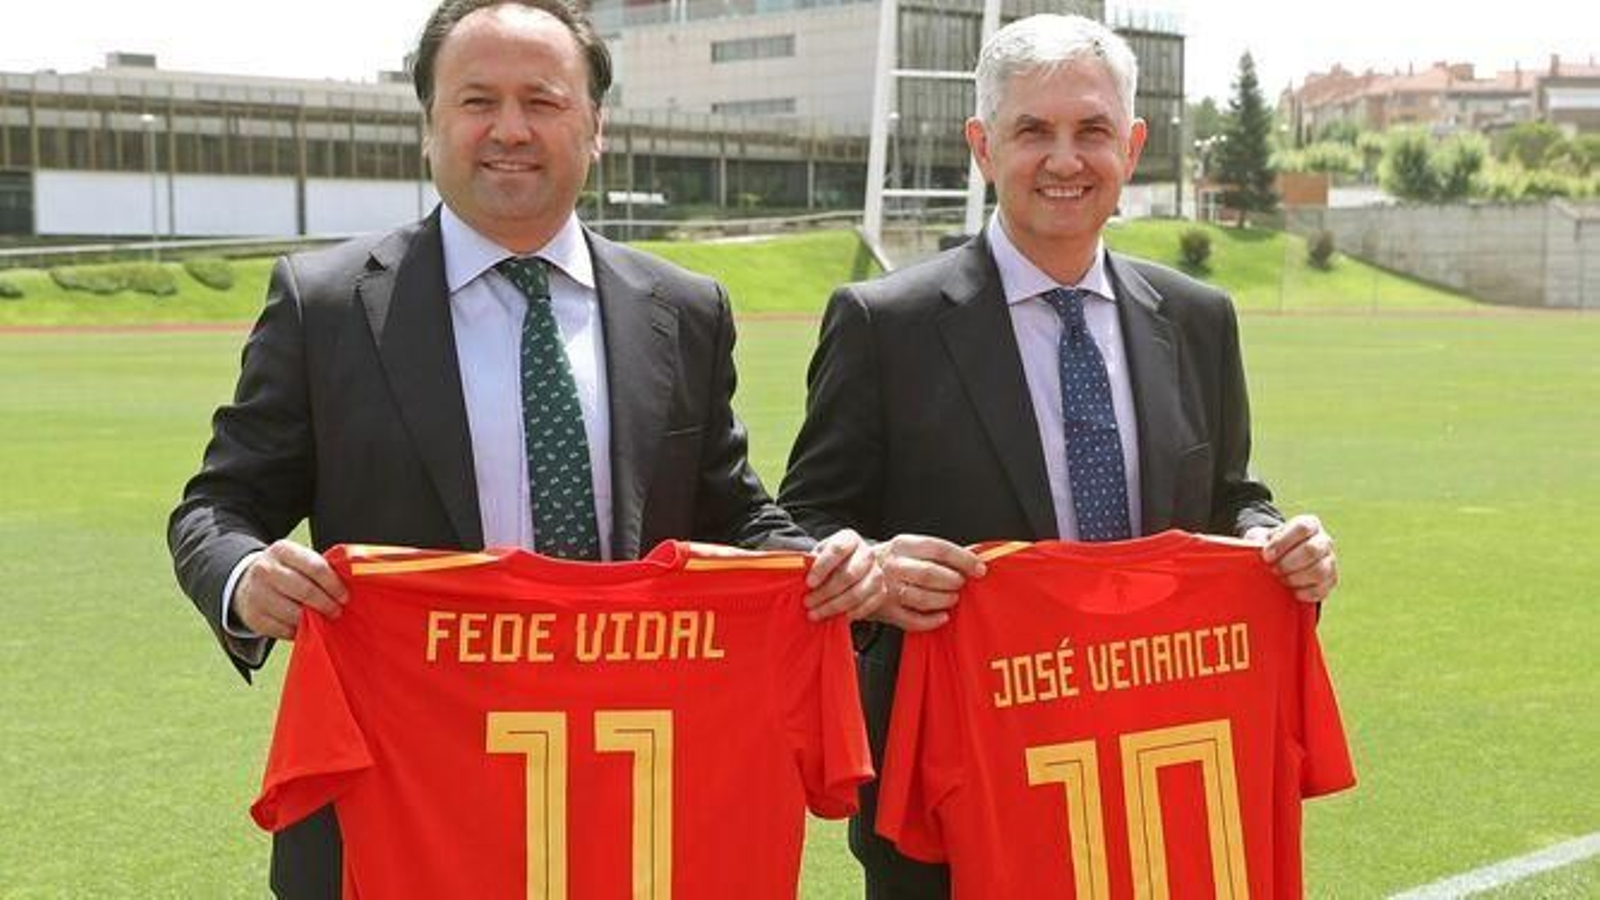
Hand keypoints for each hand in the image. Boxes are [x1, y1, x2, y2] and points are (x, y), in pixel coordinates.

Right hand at [233, 539, 347, 639]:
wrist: (247, 581)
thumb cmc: (286, 570)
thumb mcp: (298, 559)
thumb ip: (319, 567)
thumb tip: (350, 582)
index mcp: (282, 551)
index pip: (315, 567)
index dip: (334, 585)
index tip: (344, 596)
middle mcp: (266, 570)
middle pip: (305, 591)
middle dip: (326, 604)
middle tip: (337, 611)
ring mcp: (257, 594)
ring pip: (293, 613)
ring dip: (313, 620)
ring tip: (323, 619)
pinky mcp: (253, 616)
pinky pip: (282, 630)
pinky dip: (297, 631)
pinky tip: (304, 626)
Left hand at [803, 529, 884, 621]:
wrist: (850, 567)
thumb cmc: (830, 562)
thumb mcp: (819, 555)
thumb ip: (811, 562)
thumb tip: (798, 573)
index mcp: (849, 539)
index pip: (837, 550)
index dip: (822, 567)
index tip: (808, 583)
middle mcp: (866, 554)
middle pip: (848, 575)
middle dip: (825, 592)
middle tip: (808, 602)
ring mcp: (876, 572)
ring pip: (857, 593)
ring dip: (834, 606)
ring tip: (816, 613)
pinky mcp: (881, 590)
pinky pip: (867, 605)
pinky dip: (850, 614)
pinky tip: (837, 617)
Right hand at [870, 534, 986, 631]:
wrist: (852, 574)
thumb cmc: (890, 560)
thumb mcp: (907, 547)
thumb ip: (934, 552)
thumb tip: (972, 557)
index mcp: (902, 545)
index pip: (938, 548)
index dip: (963, 559)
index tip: (979, 568)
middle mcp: (893, 565)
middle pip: (931, 573)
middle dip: (953, 581)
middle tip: (960, 584)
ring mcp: (888, 589)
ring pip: (923, 598)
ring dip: (945, 600)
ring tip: (951, 599)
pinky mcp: (886, 610)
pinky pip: (913, 620)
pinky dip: (932, 620)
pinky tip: (942, 616)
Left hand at [1245, 514, 1337, 603]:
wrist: (1281, 559)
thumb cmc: (1271, 545)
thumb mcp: (1262, 537)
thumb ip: (1258, 540)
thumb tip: (1252, 549)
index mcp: (1309, 524)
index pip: (1302, 528)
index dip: (1283, 542)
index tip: (1266, 555)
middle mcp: (1324, 540)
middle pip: (1312, 550)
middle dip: (1288, 563)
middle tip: (1273, 570)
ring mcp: (1330, 560)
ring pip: (1319, 571)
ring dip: (1295, 578)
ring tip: (1281, 580)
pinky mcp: (1331, 580)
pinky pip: (1321, 589)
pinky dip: (1304, 593)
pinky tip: (1292, 591)